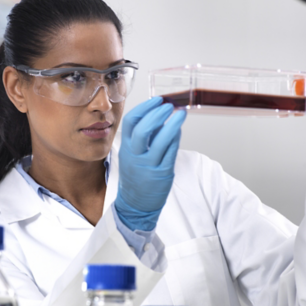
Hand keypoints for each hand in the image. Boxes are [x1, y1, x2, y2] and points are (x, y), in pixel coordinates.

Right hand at [115, 97, 186, 230]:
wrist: (135, 204)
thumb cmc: (135, 177)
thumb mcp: (132, 155)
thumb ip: (143, 138)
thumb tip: (159, 117)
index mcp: (126, 149)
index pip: (131, 122)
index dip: (144, 108)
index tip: (156, 100)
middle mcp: (135, 156)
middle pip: (143, 129)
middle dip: (157, 114)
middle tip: (169, 106)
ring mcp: (148, 165)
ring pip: (160, 141)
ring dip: (171, 124)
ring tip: (179, 114)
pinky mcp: (161, 173)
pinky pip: (170, 152)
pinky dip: (175, 139)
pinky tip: (179, 130)